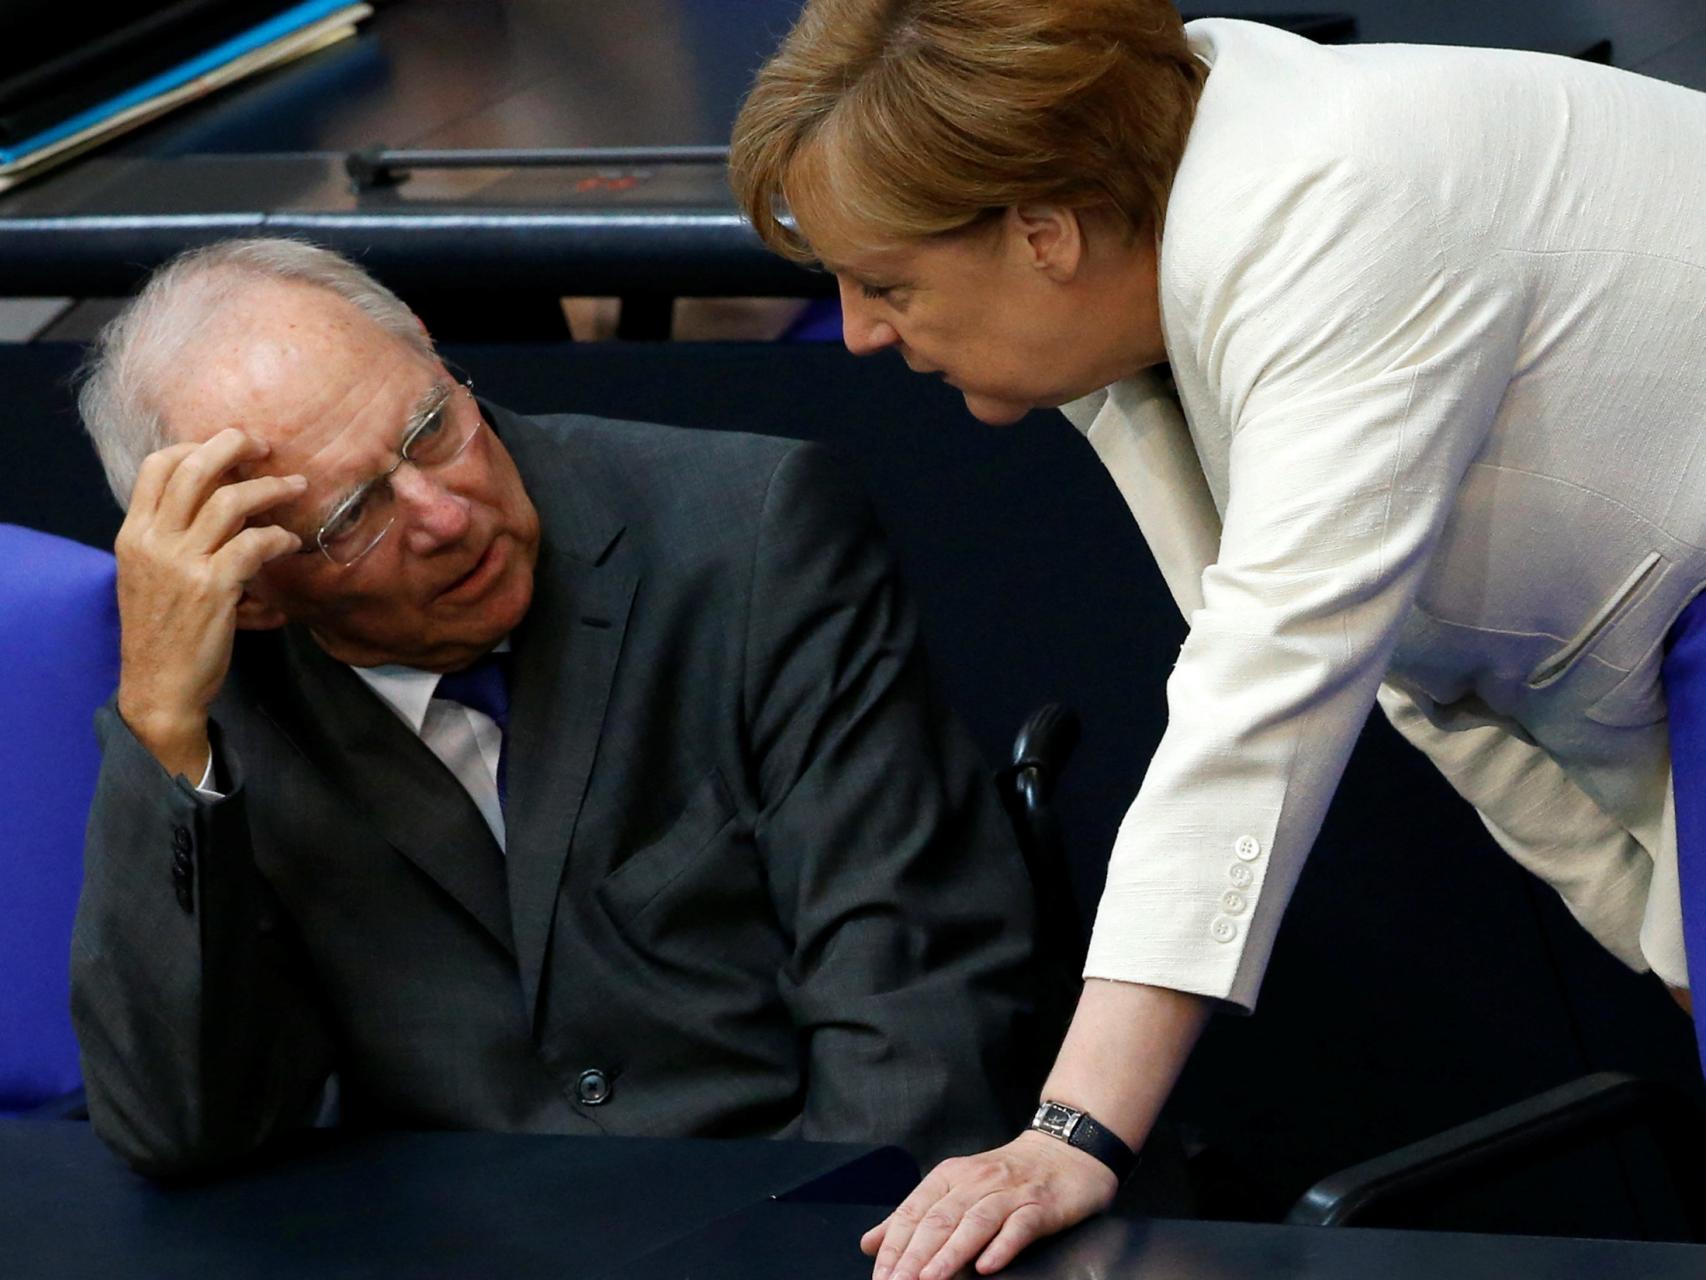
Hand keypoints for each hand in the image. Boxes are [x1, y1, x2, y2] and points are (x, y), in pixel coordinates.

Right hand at [114, 428, 304, 777]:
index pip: (158, 466)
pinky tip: (290, 541)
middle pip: (195, 468)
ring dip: (271, 487)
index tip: (230, 447)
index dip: (197, 446)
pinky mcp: (214, 587)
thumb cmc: (162, 632)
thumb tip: (214, 502)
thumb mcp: (150, 575)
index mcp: (133, 534)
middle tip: (267, 445)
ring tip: (296, 487)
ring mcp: (182, 563)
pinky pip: (255, 543)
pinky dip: (279, 536)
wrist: (158, 687)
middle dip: (235, 445)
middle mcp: (153, 541)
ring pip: (231, 500)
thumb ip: (171, 537)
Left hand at [861, 1130, 1117, 1279]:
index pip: (914, 1212)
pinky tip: (987, 1267)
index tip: (881, 1276)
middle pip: (939, 1220)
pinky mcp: (1041, 1206)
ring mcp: (1009, 1193)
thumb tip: (870, 1243)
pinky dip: (1001, 1246)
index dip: (895, 1246)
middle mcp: (976, 1181)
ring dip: (950, 1254)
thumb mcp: (955, 1188)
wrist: (1064, 1152)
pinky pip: (1019, 1226)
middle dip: (914, 1256)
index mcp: (949, 1177)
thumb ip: (915, 1216)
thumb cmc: (1005, 1177)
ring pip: (974, 1223)